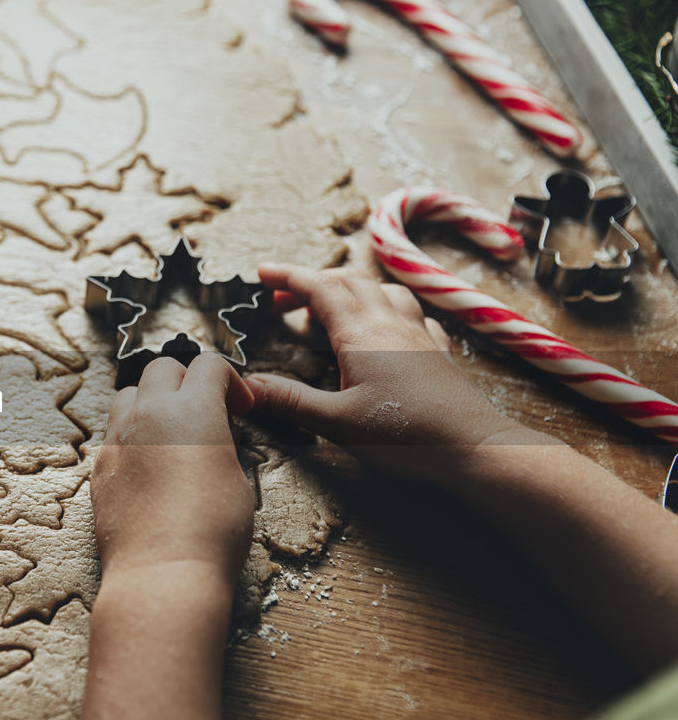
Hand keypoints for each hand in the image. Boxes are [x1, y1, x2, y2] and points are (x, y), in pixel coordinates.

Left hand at [90, 353, 256, 586]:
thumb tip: (213, 440)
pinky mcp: (101, 467)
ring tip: (171, 434)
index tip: (239, 407)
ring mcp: (119, 439)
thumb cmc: (211, 532)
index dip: (231, 381)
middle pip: (163, 368)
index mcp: (193, 409)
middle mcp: (150, 413)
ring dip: (152, 402)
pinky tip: (149, 467)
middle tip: (206, 413)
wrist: (164, 572)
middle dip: (188, 381)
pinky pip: (114, 434)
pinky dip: (132, 437)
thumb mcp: (237, 480)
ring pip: (129, 395)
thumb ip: (221, 445)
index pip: (209, 365)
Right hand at [246, 263, 521, 482]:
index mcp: (361, 335)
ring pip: (381, 290)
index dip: (288, 276)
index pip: (320, 289)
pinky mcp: (438, 351)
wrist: (472, 447)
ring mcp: (418, 334)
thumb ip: (290, 401)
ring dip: (350, 288)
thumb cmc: (407, 437)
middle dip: (311, 281)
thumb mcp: (336, 423)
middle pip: (348, 282)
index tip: (262, 272)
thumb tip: (247, 387)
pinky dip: (386, 307)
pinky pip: (410, 312)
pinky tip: (385, 325)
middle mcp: (390, 324)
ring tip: (331, 306)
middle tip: (282, 299)